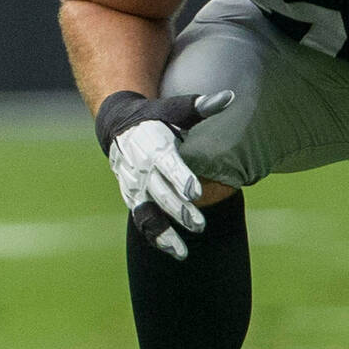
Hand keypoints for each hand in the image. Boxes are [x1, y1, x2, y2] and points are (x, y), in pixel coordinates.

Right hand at [95, 90, 233, 259]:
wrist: (119, 127)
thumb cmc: (156, 118)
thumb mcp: (175, 110)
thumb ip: (201, 107)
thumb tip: (229, 96)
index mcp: (155, 148)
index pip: (168, 165)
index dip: (180, 178)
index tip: (195, 192)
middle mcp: (143, 171)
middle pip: (161, 194)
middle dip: (179, 210)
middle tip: (199, 223)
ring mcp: (135, 188)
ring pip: (148, 214)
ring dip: (164, 233)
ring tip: (182, 252)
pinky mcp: (132, 199)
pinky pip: (143, 222)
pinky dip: (157, 237)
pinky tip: (177, 251)